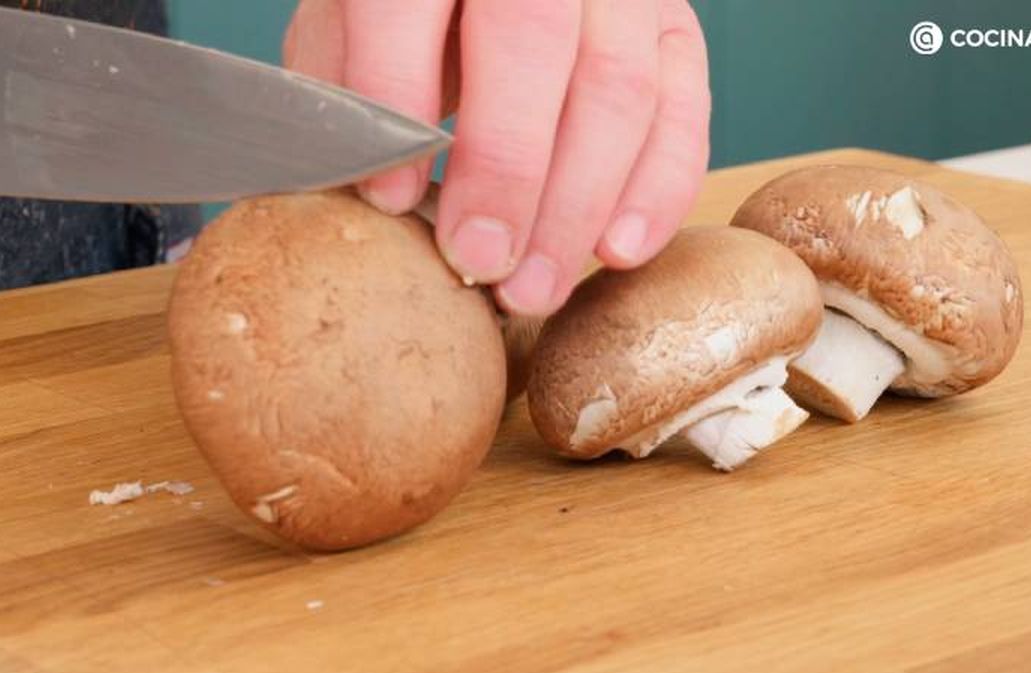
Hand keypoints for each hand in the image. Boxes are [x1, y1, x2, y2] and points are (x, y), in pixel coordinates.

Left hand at [284, 0, 710, 316]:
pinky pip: (683, 110)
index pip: (408, 4)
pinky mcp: (674, 26)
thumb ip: (347, 83)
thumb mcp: (355, 20)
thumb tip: (360, 189)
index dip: (396, 99)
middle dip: (507, 171)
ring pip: (620, 87)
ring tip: (534, 287)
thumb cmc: (419, 11)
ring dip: (579, 204)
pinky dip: (659, 189)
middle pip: (532, 44)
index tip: (389, 198)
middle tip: (481, 265)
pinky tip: (617, 250)